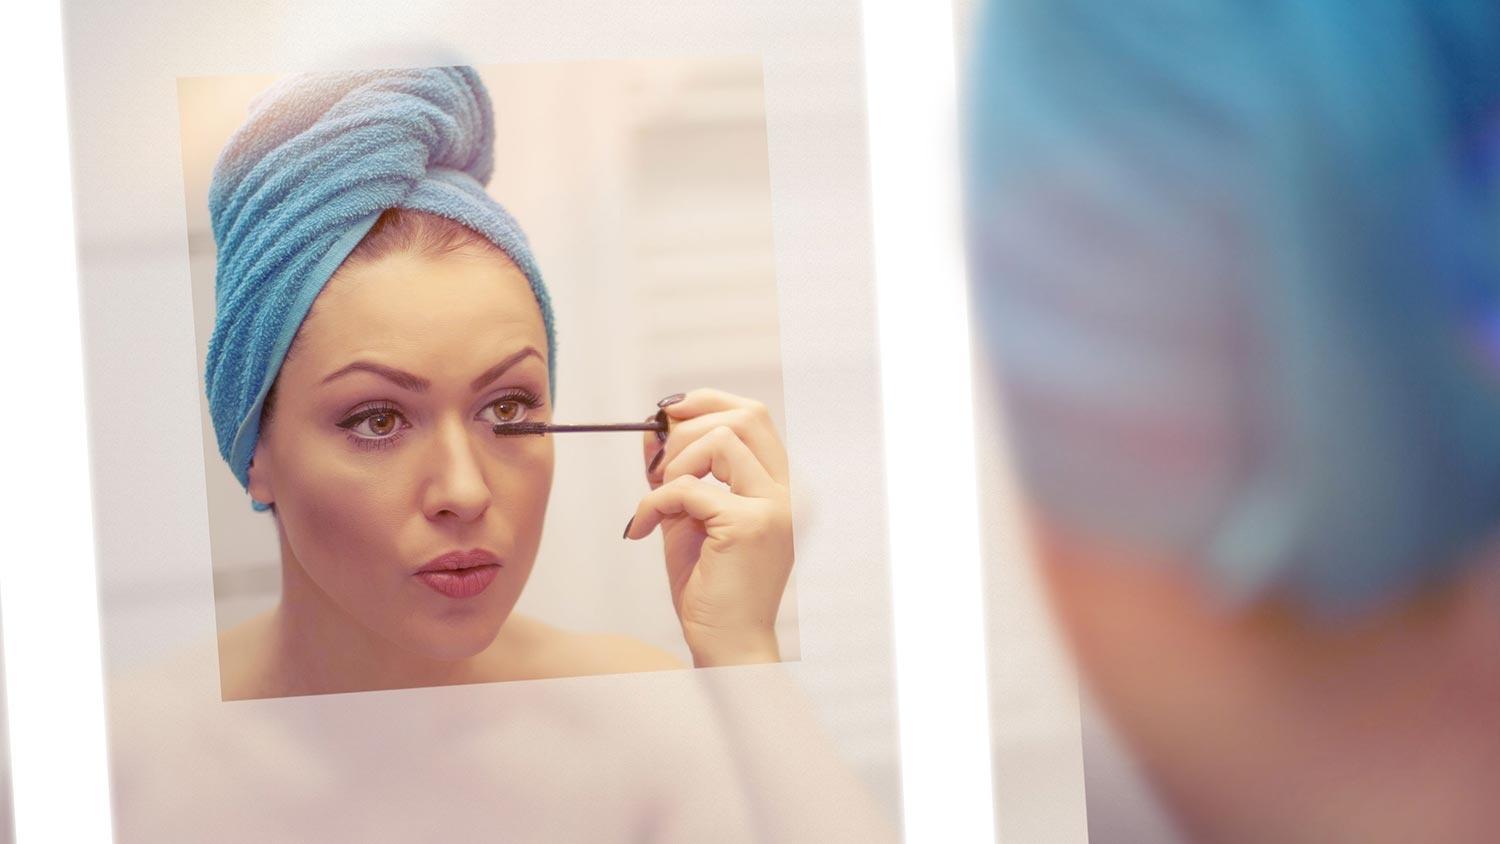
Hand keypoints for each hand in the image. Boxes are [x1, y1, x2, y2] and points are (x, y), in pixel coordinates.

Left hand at [624, 389, 793, 666]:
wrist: (727, 645)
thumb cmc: (711, 589)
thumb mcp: (689, 516)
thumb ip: (679, 473)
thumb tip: (654, 428)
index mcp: (780, 486)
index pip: (754, 414)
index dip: (709, 401)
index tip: (669, 412)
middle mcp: (788, 492)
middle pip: (745, 415)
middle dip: (688, 429)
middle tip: (656, 465)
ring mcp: (775, 507)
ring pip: (721, 440)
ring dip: (675, 463)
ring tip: (657, 500)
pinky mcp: (750, 526)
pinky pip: (688, 488)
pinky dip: (654, 503)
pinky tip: (641, 529)